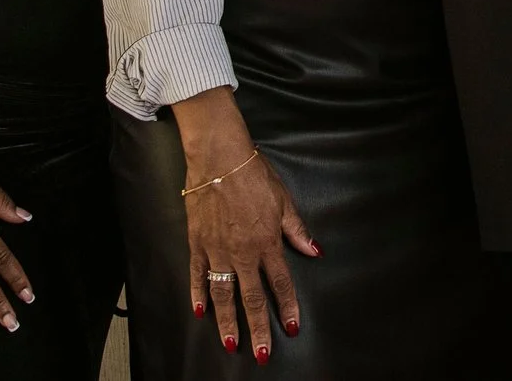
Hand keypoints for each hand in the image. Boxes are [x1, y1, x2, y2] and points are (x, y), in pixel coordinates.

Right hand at [185, 143, 317, 364]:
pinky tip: (200, 312)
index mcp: (266, 242)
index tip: (291, 328)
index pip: (280, 282)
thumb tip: (314, 250)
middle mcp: (242, 252)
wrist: (219, 159)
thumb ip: (296, 230)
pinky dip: (198, 294)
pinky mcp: (197, 243)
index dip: (287, 307)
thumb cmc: (253, 175)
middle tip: (261, 353)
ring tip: (231, 343)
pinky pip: (197, 275)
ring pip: (223, 294)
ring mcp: (217, 250)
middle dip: (258, 327)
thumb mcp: (283, 201)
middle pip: (251, 298)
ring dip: (227, 321)